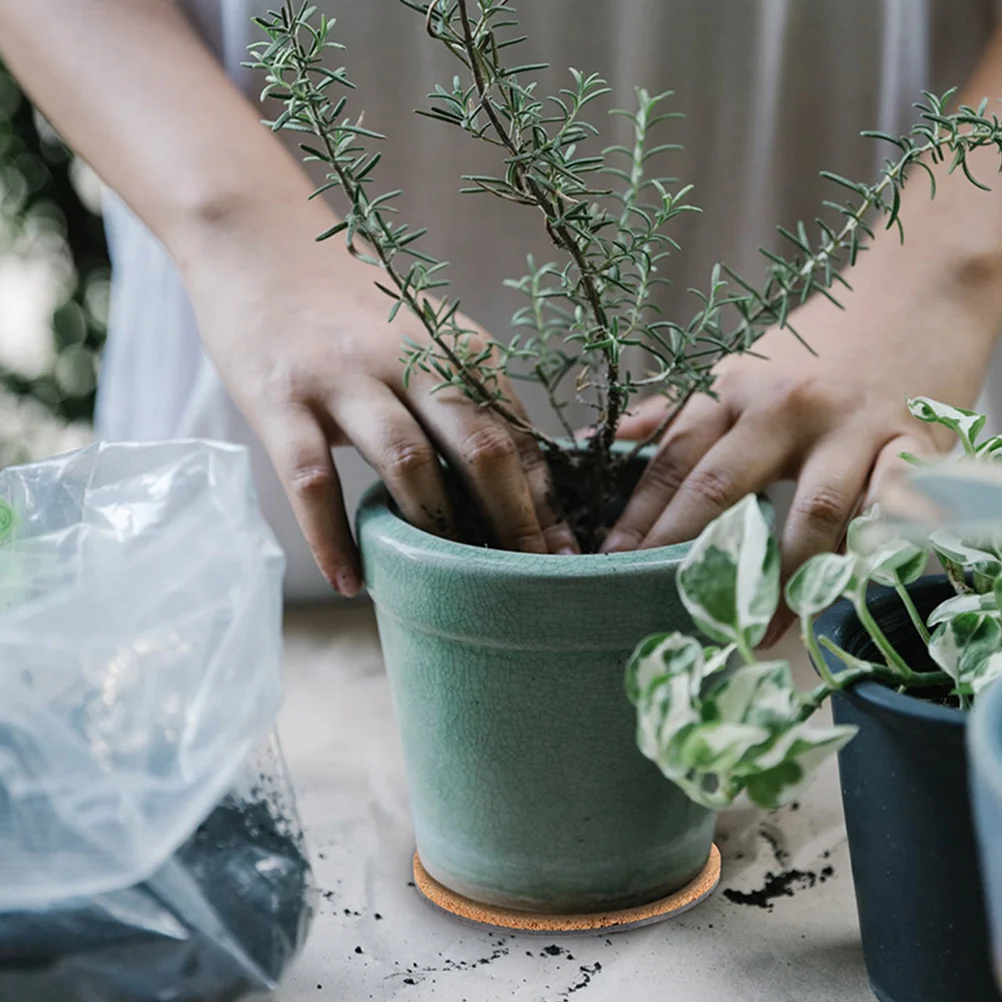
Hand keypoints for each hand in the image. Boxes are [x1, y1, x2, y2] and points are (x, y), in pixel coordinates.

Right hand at [184, 199, 576, 595]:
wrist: (254, 237)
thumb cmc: (349, 306)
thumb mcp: (424, 340)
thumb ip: (464, 397)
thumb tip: (516, 478)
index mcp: (458, 347)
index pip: (518, 434)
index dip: (547, 503)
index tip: (566, 557)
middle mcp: (411, 358)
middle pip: (481, 448)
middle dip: (514, 523)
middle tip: (530, 585)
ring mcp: (345, 376)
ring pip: (409, 464)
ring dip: (435, 533)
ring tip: (449, 590)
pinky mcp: (281, 396)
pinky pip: (312, 480)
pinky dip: (333, 538)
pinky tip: (351, 582)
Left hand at [606, 278, 995, 643]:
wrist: (917, 295)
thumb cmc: (816, 346)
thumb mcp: (738, 366)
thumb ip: (673, 409)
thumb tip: (602, 440)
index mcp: (733, 387)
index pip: (672, 459)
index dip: (639, 516)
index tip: (612, 563)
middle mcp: (786, 405)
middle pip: (724, 487)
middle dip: (689, 552)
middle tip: (666, 606)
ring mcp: (851, 426)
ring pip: (810, 513)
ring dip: (781, 579)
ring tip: (755, 629)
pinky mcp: (914, 444)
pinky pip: (886, 511)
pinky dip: (865, 553)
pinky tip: (840, 592)